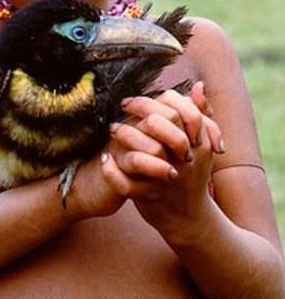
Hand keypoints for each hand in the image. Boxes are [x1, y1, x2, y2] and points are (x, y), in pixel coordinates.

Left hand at [101, 82, 223, 238]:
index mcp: (198, 143)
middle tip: (121, 109)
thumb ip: (200, 114)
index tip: (131, 99)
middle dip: (139, 112)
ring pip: (147, 153)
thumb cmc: (191, 174)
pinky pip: (128, 185)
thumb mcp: (200, 145)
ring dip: (126, 137)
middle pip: (163, 125)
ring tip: (111, 130)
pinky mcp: (152, 197)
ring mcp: (169, 179)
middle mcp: (185, 159)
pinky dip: (113, 173)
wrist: (189, 219)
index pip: (178, 110)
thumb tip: (197, 85)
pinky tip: (104, 160)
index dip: (152, 101)